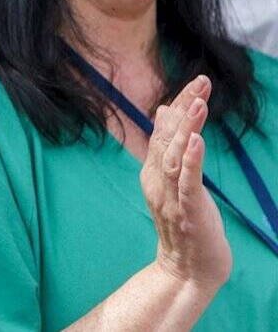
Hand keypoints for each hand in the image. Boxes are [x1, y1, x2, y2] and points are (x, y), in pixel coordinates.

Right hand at [140, 76, 230, 292]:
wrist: (186, 270)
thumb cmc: (186, 224)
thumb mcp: (175, 181)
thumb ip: (168, 148)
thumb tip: (166, 110)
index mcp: (153, 172)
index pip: (164, 131)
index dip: (180, 106)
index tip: (197, 83)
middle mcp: (157, 181)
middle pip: (167, 138)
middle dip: (185, 109)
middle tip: (200, 82)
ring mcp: (170, 197)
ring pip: (174, 157)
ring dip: (186, 129)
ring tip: (198, 104)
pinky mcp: (187, 212)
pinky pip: (186, 184)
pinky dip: (190, 161)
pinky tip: (195, 142)